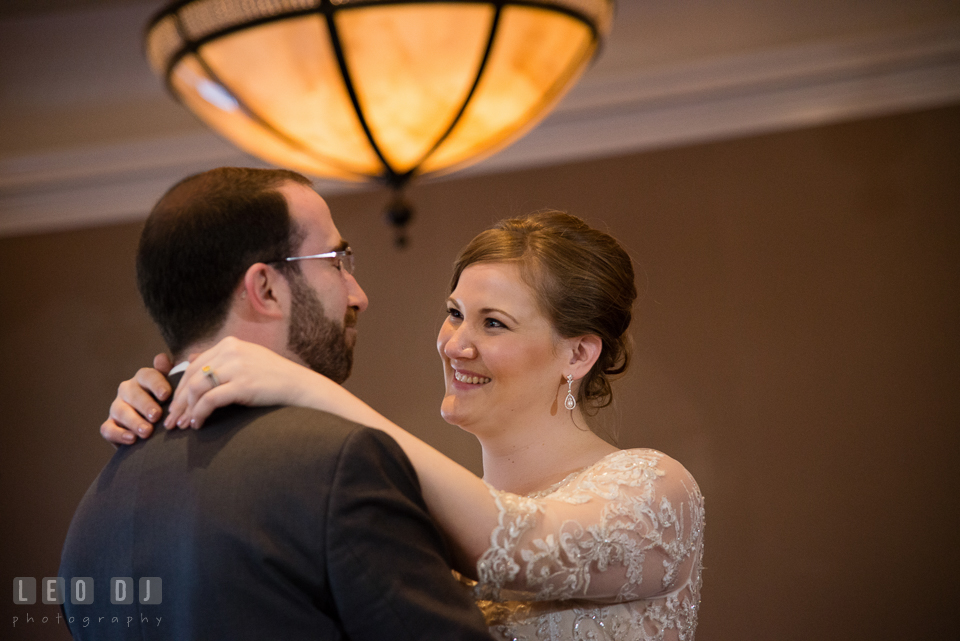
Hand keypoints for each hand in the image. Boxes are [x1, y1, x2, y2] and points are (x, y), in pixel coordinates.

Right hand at [100, 353, 173, 444]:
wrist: (158, 428)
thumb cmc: (167, 402)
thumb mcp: (173, 387)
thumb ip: (170, 372)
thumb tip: (162, 357)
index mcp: (143, 379)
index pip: (147, 375)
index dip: (156, 384)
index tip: (166, 395)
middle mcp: (128, 390)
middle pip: (133, 393)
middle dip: (145, 405)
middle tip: (156, 416)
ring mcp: (117, 407)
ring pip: (120, 410)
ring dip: (134, 421)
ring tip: (147, 431)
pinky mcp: (110, 425)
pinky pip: (108, 428)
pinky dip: (119, 434)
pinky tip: (132, 439)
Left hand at [164, 337, 316, 429]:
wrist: (299, 385)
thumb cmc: (274, 376)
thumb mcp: (247, 358)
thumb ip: (221, 358)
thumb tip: (191, 359)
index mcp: (229, 344)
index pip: (193, 365)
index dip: (180, 388)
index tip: (174, 405)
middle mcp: (230, 351)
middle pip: (191, 377)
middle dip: (178, 401)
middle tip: (171, 421)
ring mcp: (237, 367)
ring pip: (197, 389)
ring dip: (186, 409)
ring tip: (182, 425)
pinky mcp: (242, 385)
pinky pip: (210, 400)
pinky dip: (199, 413)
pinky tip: (197, 424)